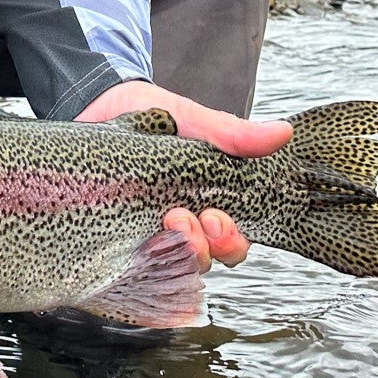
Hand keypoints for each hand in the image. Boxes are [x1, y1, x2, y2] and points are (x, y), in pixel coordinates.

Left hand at [75, 80, 290, 270]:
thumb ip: (230, 134)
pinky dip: (136, 270)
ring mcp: (144, 237)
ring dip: (170, 254)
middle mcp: (178, 228)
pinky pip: (129, 272)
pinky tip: (129, 256)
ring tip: (159, 223)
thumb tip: (283, 133)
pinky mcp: (111, 241)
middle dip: (199, 249)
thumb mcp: (190, 120)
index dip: (228, 240)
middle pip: (203, 264)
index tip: (214, 216)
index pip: (230, 244)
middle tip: (179, 218)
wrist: (95, 105)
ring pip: (169, 270)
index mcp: (204, 206)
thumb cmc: (149, 116)